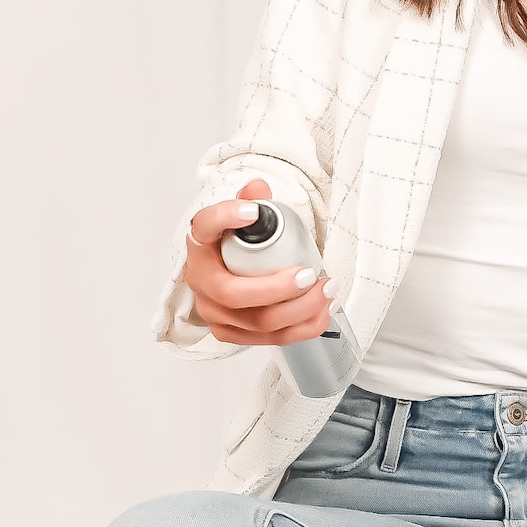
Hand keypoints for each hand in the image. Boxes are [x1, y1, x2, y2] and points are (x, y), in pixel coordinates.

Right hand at [183, 175, 332, 345]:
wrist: (225, 271)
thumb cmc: (234, 244)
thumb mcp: (240, 218)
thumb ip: (250, 200)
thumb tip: (258, 187)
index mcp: (200, 244)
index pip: (204, 227)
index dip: (225, 219)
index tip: (253, 212)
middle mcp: (201, 281)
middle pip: (233, 293)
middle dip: (278, 288)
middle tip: (310, 275)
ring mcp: (215, 312)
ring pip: (257, 321)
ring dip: (299, 310)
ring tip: (327, 291)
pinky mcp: (232, 333)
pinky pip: (270, 339)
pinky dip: (302, 328)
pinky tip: (323, 312)